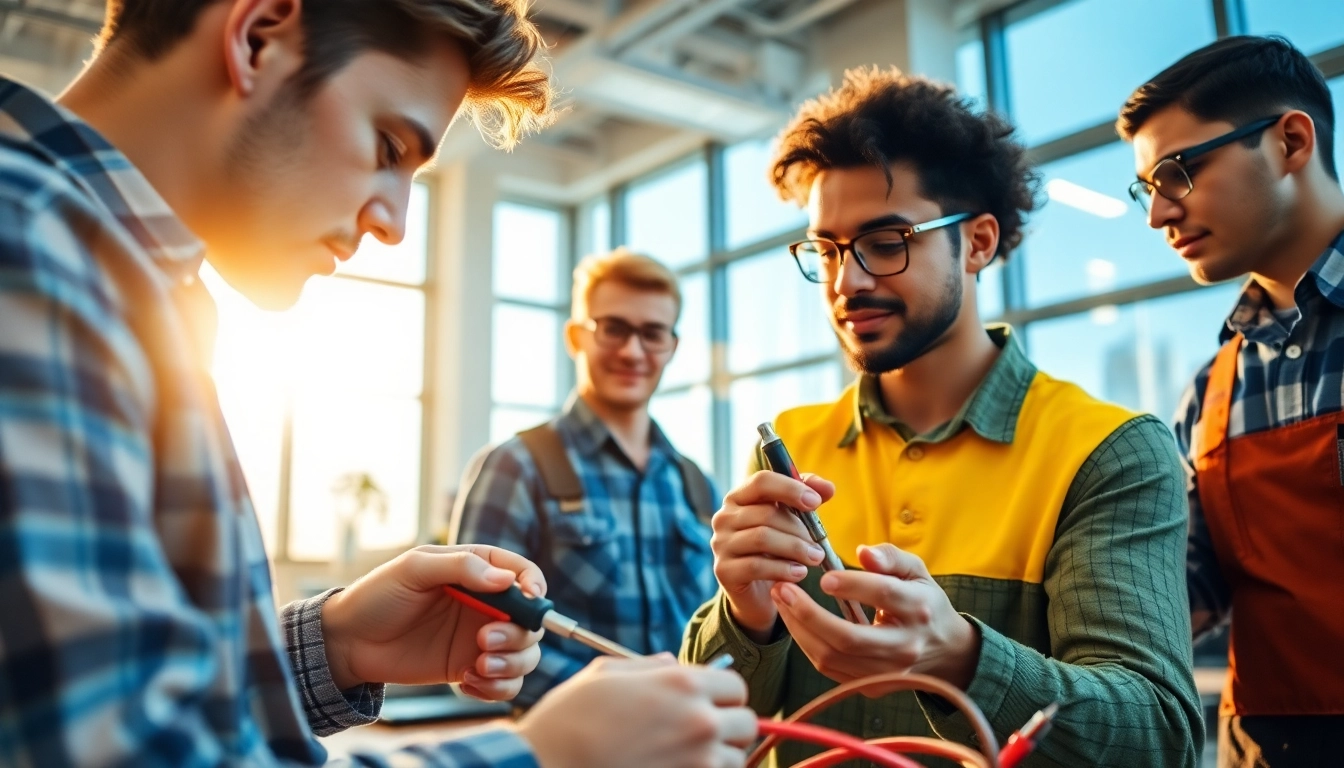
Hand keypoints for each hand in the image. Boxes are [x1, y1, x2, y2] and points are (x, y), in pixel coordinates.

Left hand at [321, 544, 544, 699]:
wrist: (348, 642)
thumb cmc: (378, 595)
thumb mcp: (415, 569)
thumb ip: (461, 568)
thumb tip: (506, 581)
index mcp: (477, 571)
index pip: (523, 573)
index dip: (535, 586)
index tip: (530, 600)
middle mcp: (486, 605)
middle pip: (531, 622)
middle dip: (518, 635)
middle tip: (484, 641)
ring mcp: (480, 639)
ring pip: (526, 655)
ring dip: (512, 665)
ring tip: (478, 668)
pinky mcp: (470, 668)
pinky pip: (504, 684)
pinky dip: (496, 688)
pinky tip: (465, 683)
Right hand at [516, 656, 757, 767]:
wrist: (547, 766)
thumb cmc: (571, 719)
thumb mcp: (607, 674)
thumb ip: (650, 667)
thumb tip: (674, 664)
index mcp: (682, 683)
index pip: (736, 687)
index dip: (721, 695)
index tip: (705, 703)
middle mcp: (699, 720)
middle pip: (747, 724)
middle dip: (728, 727)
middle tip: (699, 733)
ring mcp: (698, 761)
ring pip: (736, 759)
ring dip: (718, 758)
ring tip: (685, 756)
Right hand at [711, 471, 833, 641]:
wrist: (758, 592)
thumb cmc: (776, 549)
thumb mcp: (791, 520)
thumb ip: (807, 498)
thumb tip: (828, 488)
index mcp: (739, 497)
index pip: (761, 481)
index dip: (791, 488)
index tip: (816, 502)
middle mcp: (724, 517)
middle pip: (766, 513)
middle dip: (799, 529)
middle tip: (819, 545)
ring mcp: (721, 544)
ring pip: (762, 538)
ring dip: (795, 548)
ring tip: (815, 558)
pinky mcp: (723, 570)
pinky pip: (756, 566)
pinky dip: (783, 569)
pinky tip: (799, 573)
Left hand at [770, 544, 980, 691]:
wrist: (944, 650)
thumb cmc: (922, 601)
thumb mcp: (915, 571)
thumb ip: (890, 557)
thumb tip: (863, 553)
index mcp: (919, 610)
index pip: (884, 595)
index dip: (852, 585)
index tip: (824, 576)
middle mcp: (905, 646)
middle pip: (849, 638)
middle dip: (809, 614)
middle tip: (783, 588)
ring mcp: (887, 673)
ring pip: (832, 657)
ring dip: (799, 628)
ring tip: (781, 600)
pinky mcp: (872, 688)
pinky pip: (829, 668)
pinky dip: (806, 643)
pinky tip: (794, 620)